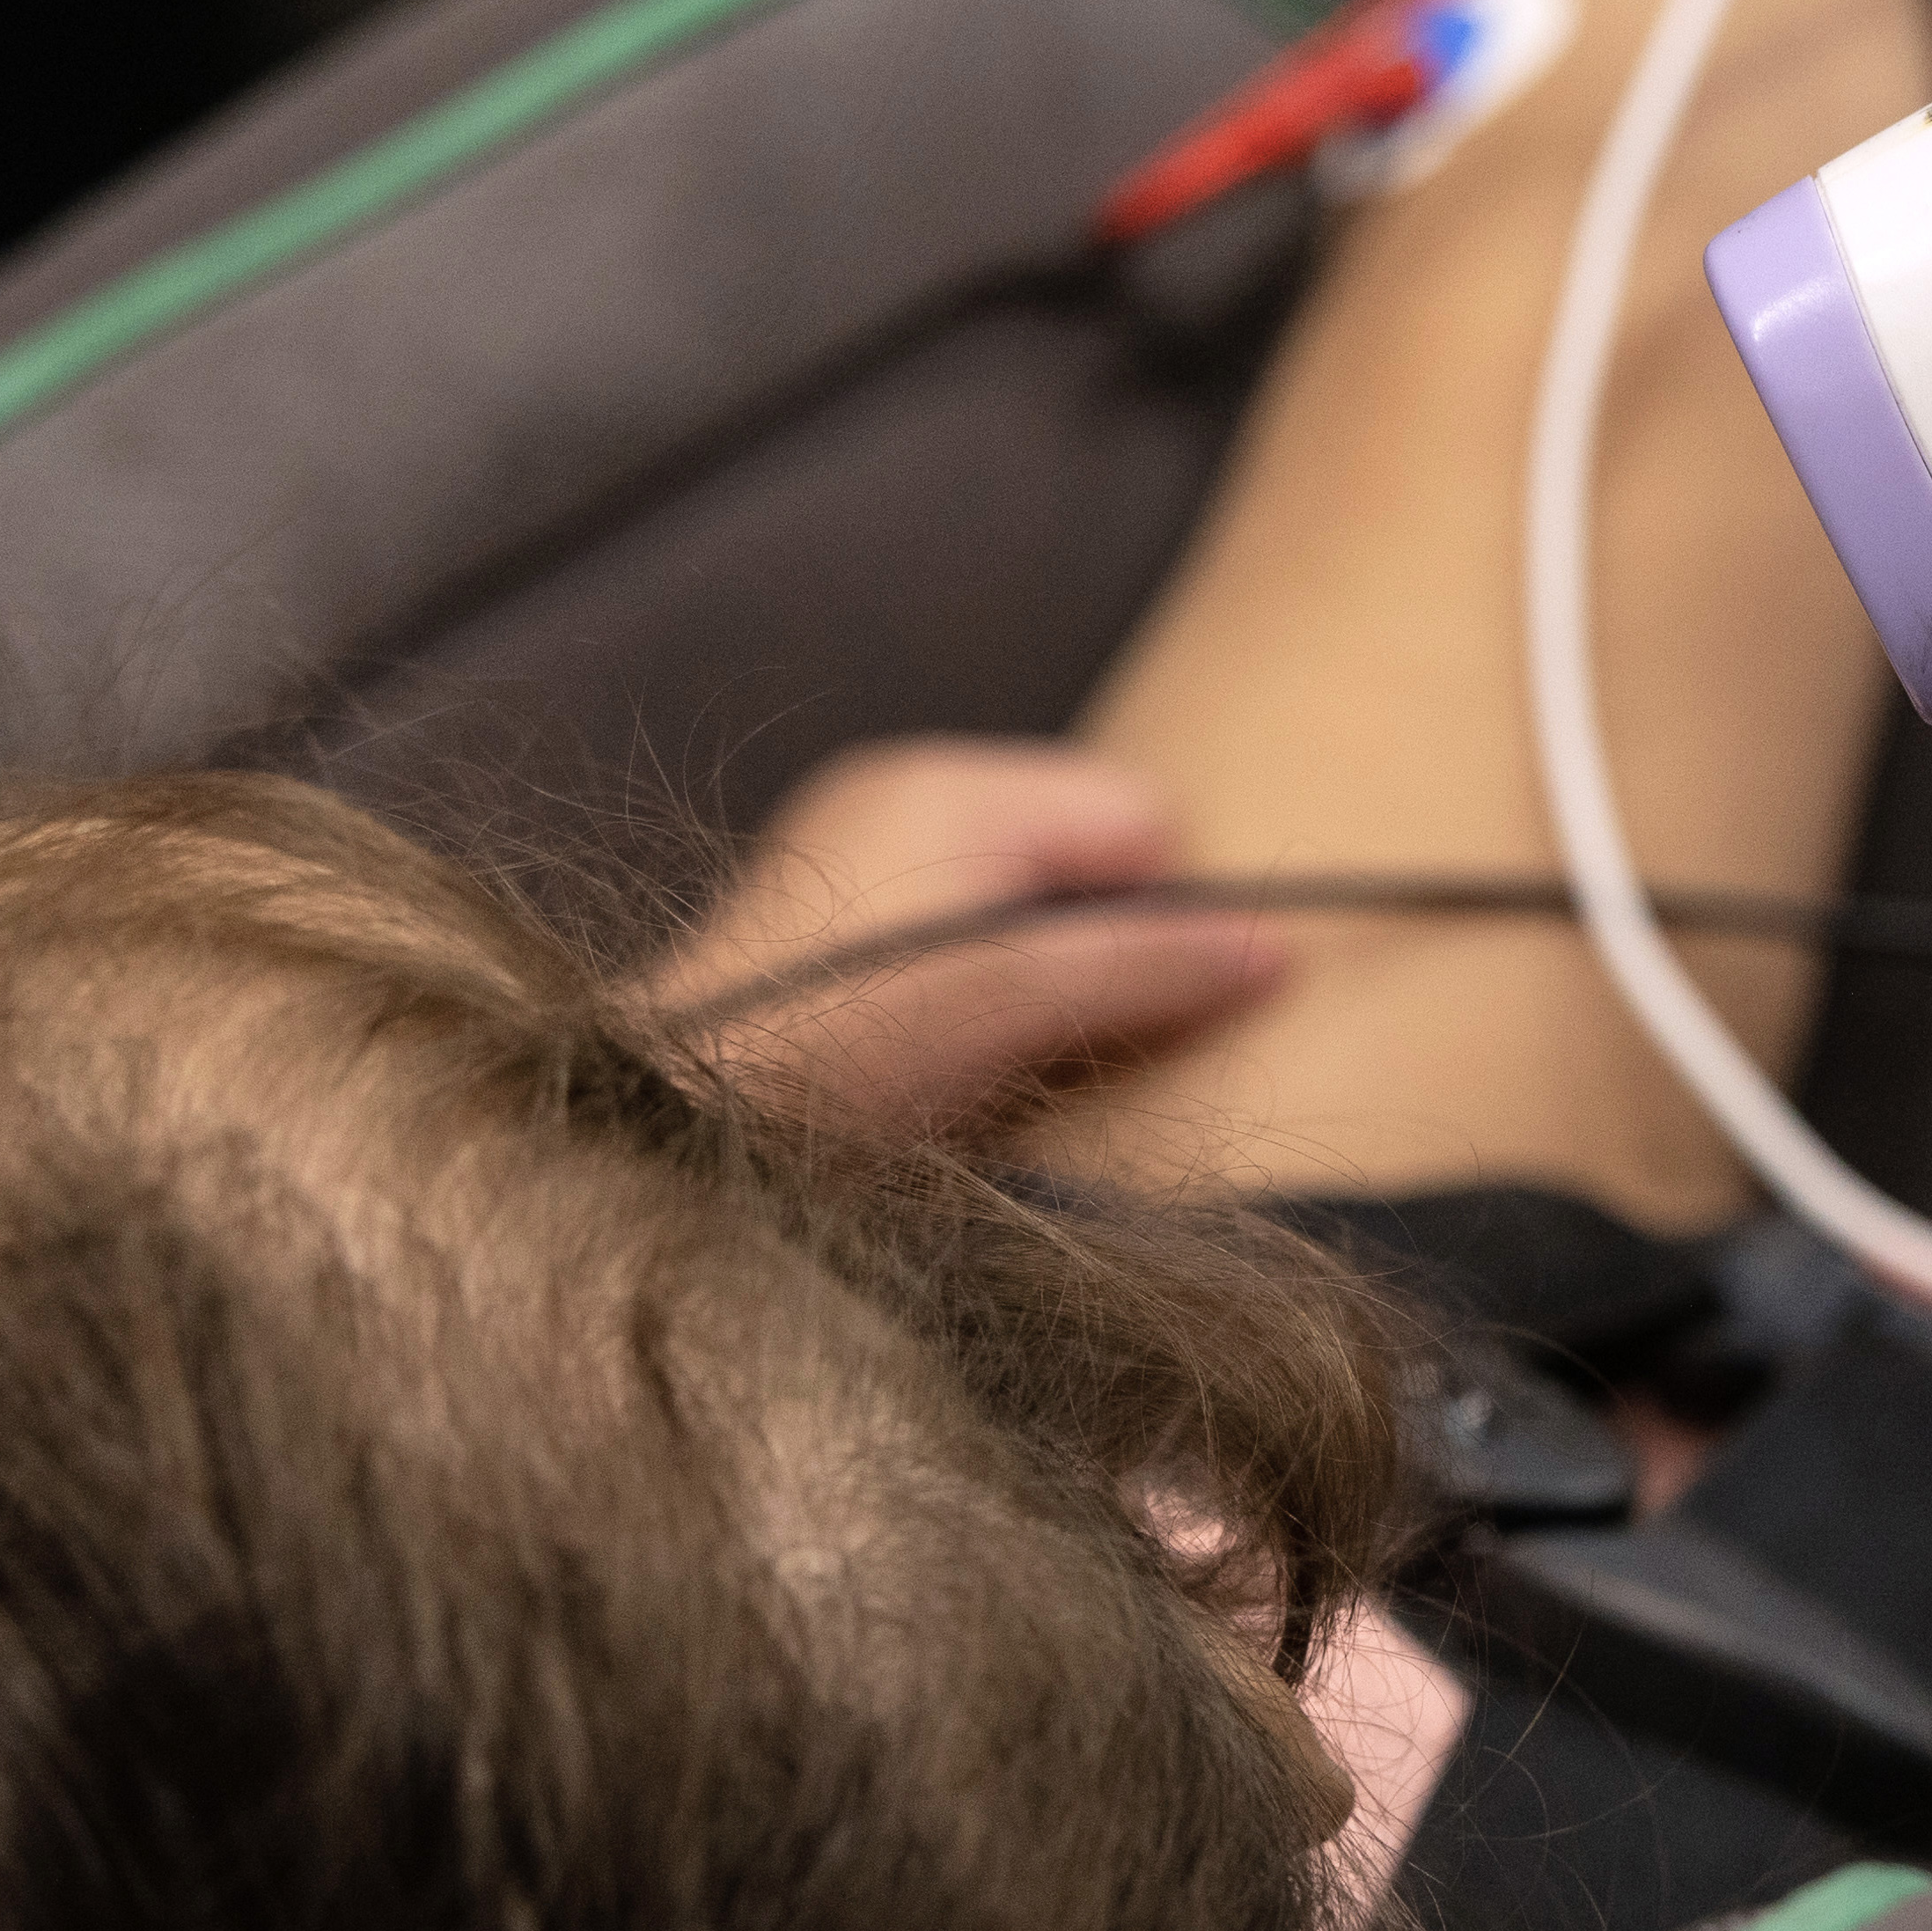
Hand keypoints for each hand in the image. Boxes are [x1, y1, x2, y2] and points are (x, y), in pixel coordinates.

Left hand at [642, 742, 1282, 1138]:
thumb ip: (1149, 966)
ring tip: (1016, 1072)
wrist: (657, 1142)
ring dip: (1054, 996)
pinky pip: (971, 962)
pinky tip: (960, 1084)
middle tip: (1088, 1046)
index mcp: (945, 788)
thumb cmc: (823, 1057)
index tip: (1174, 1005)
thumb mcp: (1013, 1003)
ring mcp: (861, 881)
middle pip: (1088, 864)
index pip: (1139, 814)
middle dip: (1113, 953)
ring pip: (1034, 920)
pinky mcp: (837, 956)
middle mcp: (899, 809)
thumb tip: (1274, 952)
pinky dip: (992, 1017)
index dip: (1174, 911)